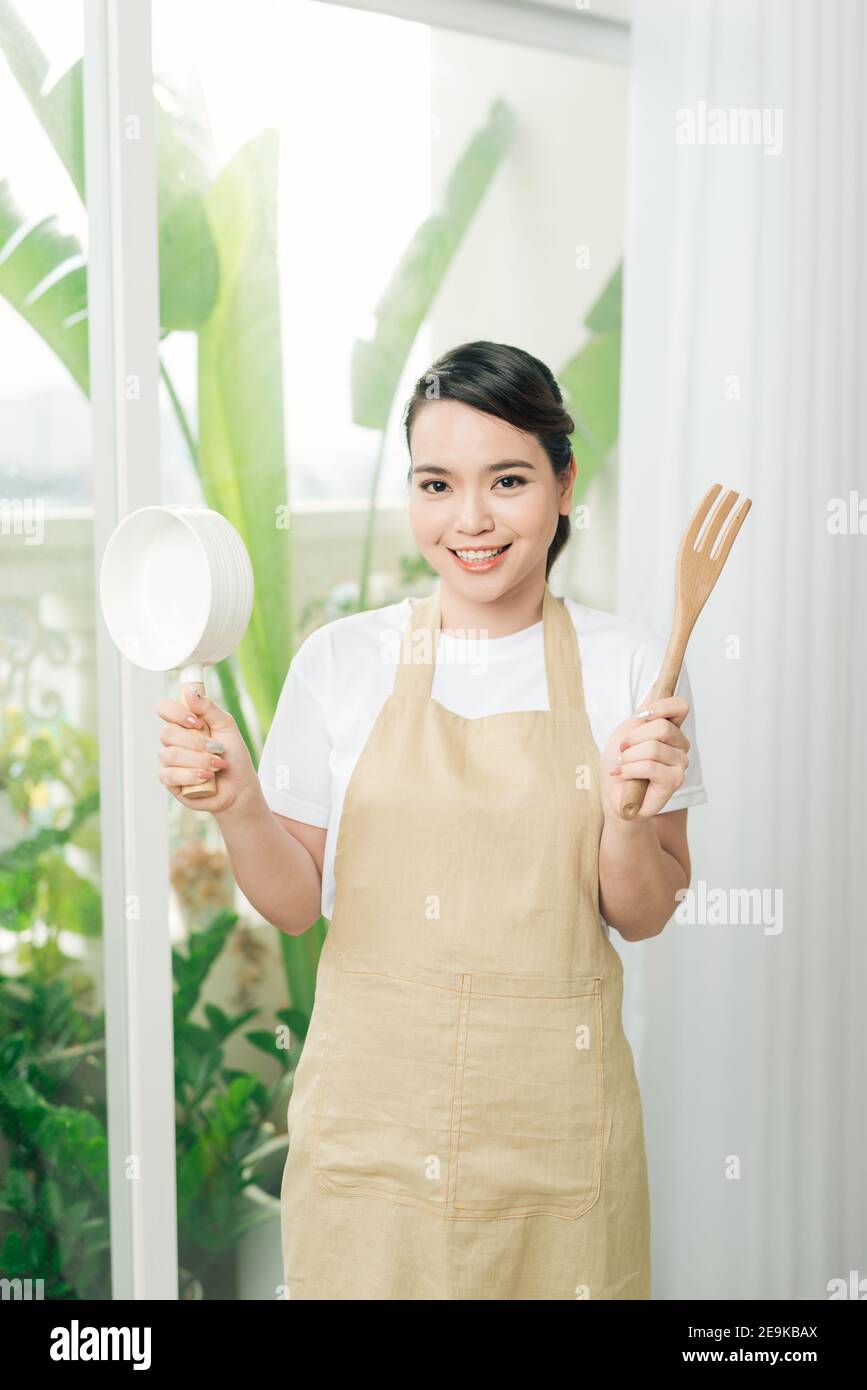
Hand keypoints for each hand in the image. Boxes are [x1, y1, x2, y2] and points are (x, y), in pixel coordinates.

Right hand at [155, 689, 259, 814]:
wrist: (239, 786)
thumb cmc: (233, 755)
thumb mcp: (226, 726)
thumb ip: (208, 708)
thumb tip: (190, 690)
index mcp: (184, 724)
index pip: (164, 708)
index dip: (177, 713)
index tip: (197, 722)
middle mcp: (172, 741)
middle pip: (167, 733)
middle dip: (196, 742)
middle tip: (216, 748)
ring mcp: (168, 761)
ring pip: (170, 754)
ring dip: (199, 760)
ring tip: (216, 766)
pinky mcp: (169, 781)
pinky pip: (170, 775)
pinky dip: (191, 775)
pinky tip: (206, 777)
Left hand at [600, 687, 690, 818]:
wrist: (613, 794)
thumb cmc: (620, 763)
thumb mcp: (627, 731)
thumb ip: (645, 711)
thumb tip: (657, 683)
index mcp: (671, 730)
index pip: (680, 707)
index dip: (661, 707)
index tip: (641, 716)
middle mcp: (680, 746)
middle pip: (662, 728)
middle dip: (634, 738)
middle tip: (623, 750)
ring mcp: (680, 764)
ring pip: (653, 748)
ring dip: (629, 757)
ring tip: (624, 766)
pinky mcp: (674, 782)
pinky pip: (650, 766)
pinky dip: (630, 770)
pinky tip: (623, 775)